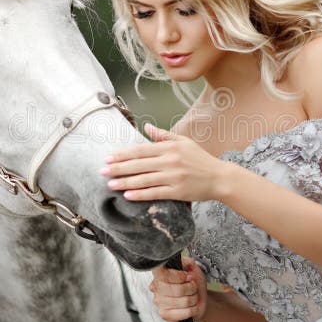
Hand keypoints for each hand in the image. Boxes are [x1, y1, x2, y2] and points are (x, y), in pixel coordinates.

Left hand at [100, 122, 228, 201]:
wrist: (219, 177)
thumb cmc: (200, 159)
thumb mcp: (184, 142)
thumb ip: (163, 135)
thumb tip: (146, 126)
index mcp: (170, 147)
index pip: (141, 150)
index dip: (123, 154)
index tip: (108, 157)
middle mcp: (170, 161)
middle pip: (138, 164)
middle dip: (118, 168)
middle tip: (102, 171)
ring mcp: (173, 177)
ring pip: (143, 180)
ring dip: (125, 182)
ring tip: (110, 184)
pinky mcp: (177, 192)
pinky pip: (154, 193)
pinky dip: (140, 194)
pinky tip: (127, 195)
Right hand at [150, 256, 206, 321]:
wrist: (198, 300)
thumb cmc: (193, 284)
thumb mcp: (193, 269)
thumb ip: (188, 262)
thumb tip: (185, 262)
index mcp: (160, 274)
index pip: (163, 274)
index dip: (178, 276)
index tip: (187, 276)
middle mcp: (156, 288)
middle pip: (177, 289)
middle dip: (191, 288)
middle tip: (193, 287)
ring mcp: (159, 302)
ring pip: (183, 301)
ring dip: (193, 299)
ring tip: (193, 297)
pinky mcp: (164, 315)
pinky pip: (184, 313)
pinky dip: (193, 309)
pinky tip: (191, 307)